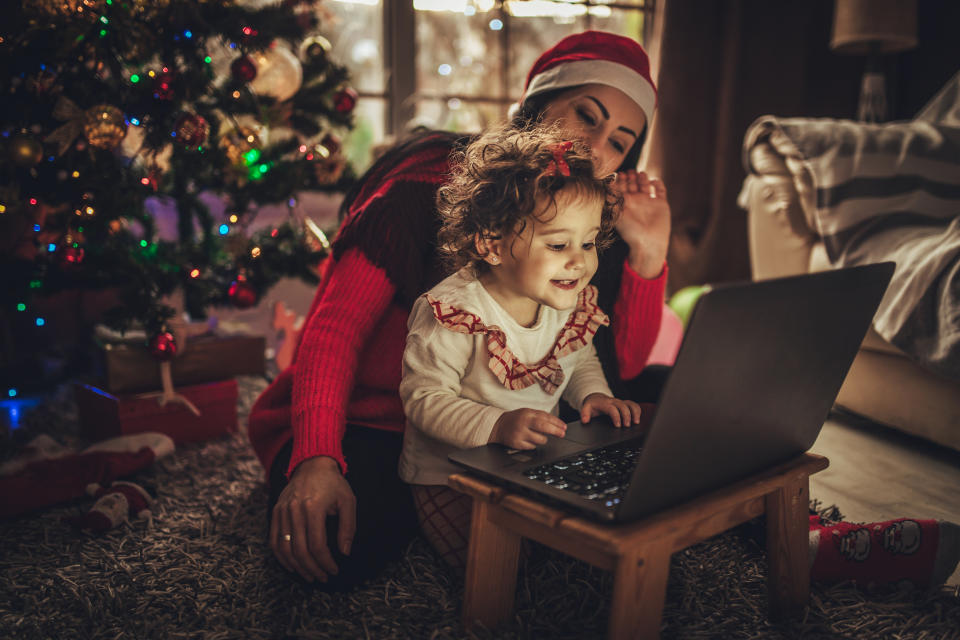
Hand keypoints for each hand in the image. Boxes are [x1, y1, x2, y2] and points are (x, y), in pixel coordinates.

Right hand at [270, 455, 355, 582]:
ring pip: (284, 548)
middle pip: (300, 550)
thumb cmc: (334, 483)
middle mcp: (294, 510)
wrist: (312, 464)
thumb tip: (344, 552)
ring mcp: (282, 511)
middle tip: (323, 577)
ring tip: (310, 575)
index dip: (325, 562)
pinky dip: (281, 556)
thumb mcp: (348, 501)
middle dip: (312, 569)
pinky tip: (292, 565)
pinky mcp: (275, 512)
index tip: (333, 570)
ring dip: (297, 567)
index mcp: (313, 507)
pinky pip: (273, 540)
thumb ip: (348, 527)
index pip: (317, 545)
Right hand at [489, 408, 566, 448]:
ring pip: (540, 440)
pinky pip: (532, 447)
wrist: (499, 426)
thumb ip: (541, 416)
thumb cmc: (516, 419)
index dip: (557, 423)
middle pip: (543, 427)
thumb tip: (558, 424)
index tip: (564, 427)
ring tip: (537, 435)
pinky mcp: (517, 444)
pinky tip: (528, 439)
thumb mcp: (528, 413)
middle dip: (555, 431)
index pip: (545, 417)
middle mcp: (523, 423)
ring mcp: (520, 434)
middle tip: (562, 434)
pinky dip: (533, 444)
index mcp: (527, 413)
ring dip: (543, 439)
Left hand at [580, 393, 642, 426]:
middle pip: (623, 406)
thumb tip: (585, 420)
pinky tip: (638, 418)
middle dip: (627, 416)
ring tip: (636, 422)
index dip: (616, 417)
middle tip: (627, 426)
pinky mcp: (624, 403)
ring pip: (630, 404)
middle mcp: (614, 401)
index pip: (612, 409)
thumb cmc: (593, 404)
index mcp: (605, 403)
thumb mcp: (586, 408)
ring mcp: (620, 402)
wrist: (596, 398)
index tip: (618, 426)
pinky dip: (637, 410)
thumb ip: (584, 414)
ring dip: (635, 412)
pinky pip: (633, 404)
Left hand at [613, 170, 670, 278]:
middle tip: (629, 172)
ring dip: (643, 177)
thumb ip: (612, 201)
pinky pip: (660, 190)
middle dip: (631, 177)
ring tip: (640, 174)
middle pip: (633, 184)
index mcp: (626, 205)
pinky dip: (657, 183)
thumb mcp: (617, 215)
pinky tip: (653, 181)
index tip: (618, 174)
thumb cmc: (630, 232)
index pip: (622, 188)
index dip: (620, 180)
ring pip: (645, 184)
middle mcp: (637, 202)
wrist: (648, 243)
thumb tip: (605, 187)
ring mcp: (649, 202)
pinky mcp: (661, 204)